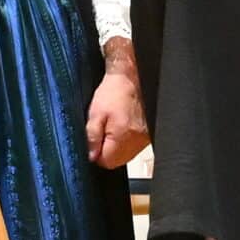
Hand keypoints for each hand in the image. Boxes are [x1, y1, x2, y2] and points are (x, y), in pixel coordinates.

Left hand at [84, 42, 146, 167]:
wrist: (132, 77)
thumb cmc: (114, 91)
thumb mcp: (95, 113)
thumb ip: (92, 137)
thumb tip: (90, 156)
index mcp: (123, 136)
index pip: (107, 162)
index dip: (97, 154)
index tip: (94, 142)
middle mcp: (137, 141)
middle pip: (118, 161)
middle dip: (107, 151)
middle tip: (102, 131)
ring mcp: (145, 138)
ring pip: (126, 155)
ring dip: (117, 146)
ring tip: (112, 126)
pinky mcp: (148, 134)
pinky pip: (134, 146)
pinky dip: (126, 140)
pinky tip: (122, 126)